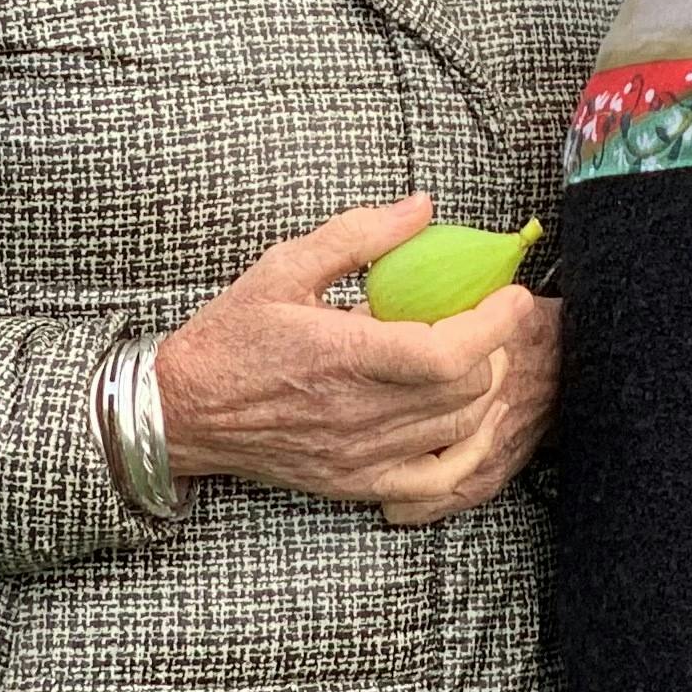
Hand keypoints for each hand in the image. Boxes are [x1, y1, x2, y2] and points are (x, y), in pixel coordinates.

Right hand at [154, 198, 562, 524]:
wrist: (180, 409)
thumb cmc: (232, 335)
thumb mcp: (283, 267)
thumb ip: (357, 236)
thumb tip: (423, 208)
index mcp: (344, 356)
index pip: (448, 353)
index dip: (494, 324)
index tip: (511, 296)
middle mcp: (358, 413)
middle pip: (466, 391)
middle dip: (492, 350)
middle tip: (483, 322)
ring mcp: (360, 455)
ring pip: (460, 431)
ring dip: (483, 393)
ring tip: (474, 361)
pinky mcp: (356, 483)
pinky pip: (438, 482)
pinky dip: (470, 454)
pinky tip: (470, 423)